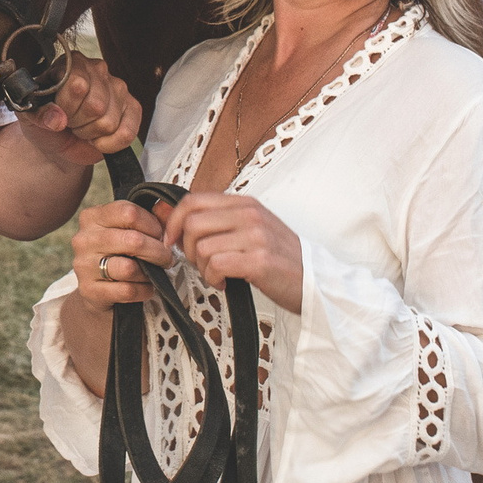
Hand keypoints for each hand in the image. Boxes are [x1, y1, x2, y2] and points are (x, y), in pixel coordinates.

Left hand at [21, 53, 140, 167]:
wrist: (58, 140)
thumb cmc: (46, 119)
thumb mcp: (31, 115)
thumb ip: (40, 115)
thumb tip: (57, 119)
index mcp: (72, 63)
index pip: (78, 85)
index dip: (66, 107)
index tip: (59, 113)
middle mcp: (98, 69)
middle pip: (96, 106)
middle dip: (79, 123)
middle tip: (70, 122)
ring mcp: (118, 87)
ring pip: (109, 122)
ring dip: (91, 134)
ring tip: (82, 127)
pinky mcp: (132, 107)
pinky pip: (127, 133)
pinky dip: (109, 144)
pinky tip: (98, 139)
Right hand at [69, 196, 173, 314]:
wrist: (95, 289)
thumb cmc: (116, 254)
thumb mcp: (127, 231)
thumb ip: (149, 218)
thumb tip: (167, 209)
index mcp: (92, 217)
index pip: (129, 212)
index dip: (152, 225)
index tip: (160, 235)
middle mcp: (84, 239)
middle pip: (133, 240)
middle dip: (158, 251)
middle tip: (166, 258)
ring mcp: (84, 265)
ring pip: (130, 268)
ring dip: (149, 273)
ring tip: (153, 274)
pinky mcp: (89, 290)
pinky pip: (127, 290)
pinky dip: (143, 290)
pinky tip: (145, 288)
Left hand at [167, 192, 304, 313]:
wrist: (315, 282)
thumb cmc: (278, 259)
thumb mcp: (247, 231)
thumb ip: (214, 222)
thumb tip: (167, 216)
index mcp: (245, 204)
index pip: (193, 200)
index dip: (174, 221)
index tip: (172, 241)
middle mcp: (250, 214)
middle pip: (192, 222)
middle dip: (187, 248)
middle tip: (200, 263)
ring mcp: (256, 236)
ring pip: (202, 246)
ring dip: (202, 267)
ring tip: (217, 274)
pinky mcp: (260, 260)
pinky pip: (217, 265)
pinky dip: (213, 278)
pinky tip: (224, 282)